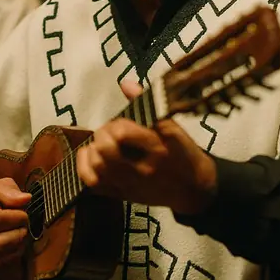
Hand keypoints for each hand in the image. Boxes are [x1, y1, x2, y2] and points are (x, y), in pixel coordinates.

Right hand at [0, 176, 30, 272]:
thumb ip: (9, 191)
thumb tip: (26, 199)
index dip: (17, 218)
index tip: (23, 212)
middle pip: (1, 243)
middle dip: (20, 233)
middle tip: (23, 224)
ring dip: (17, 248)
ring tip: (19, 234)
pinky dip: (9, 260)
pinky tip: (13, 247)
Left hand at [76, 81, 216, 214]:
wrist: (194, 188)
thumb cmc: (183, 153)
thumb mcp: (172, 126)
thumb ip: (146, 106)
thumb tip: (124, 84)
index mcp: (157, 145)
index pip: (122, 132)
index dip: (116, 124)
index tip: (120, 123)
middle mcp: (143, 167)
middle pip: (106, 149)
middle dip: (102, 134)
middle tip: (108, 132)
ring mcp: (132, 184)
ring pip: (97, 166)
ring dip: (93, 150)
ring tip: (100, 144)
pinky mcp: (123, 195)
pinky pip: (94, 184)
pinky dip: (85, 167)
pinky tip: (91, 157)